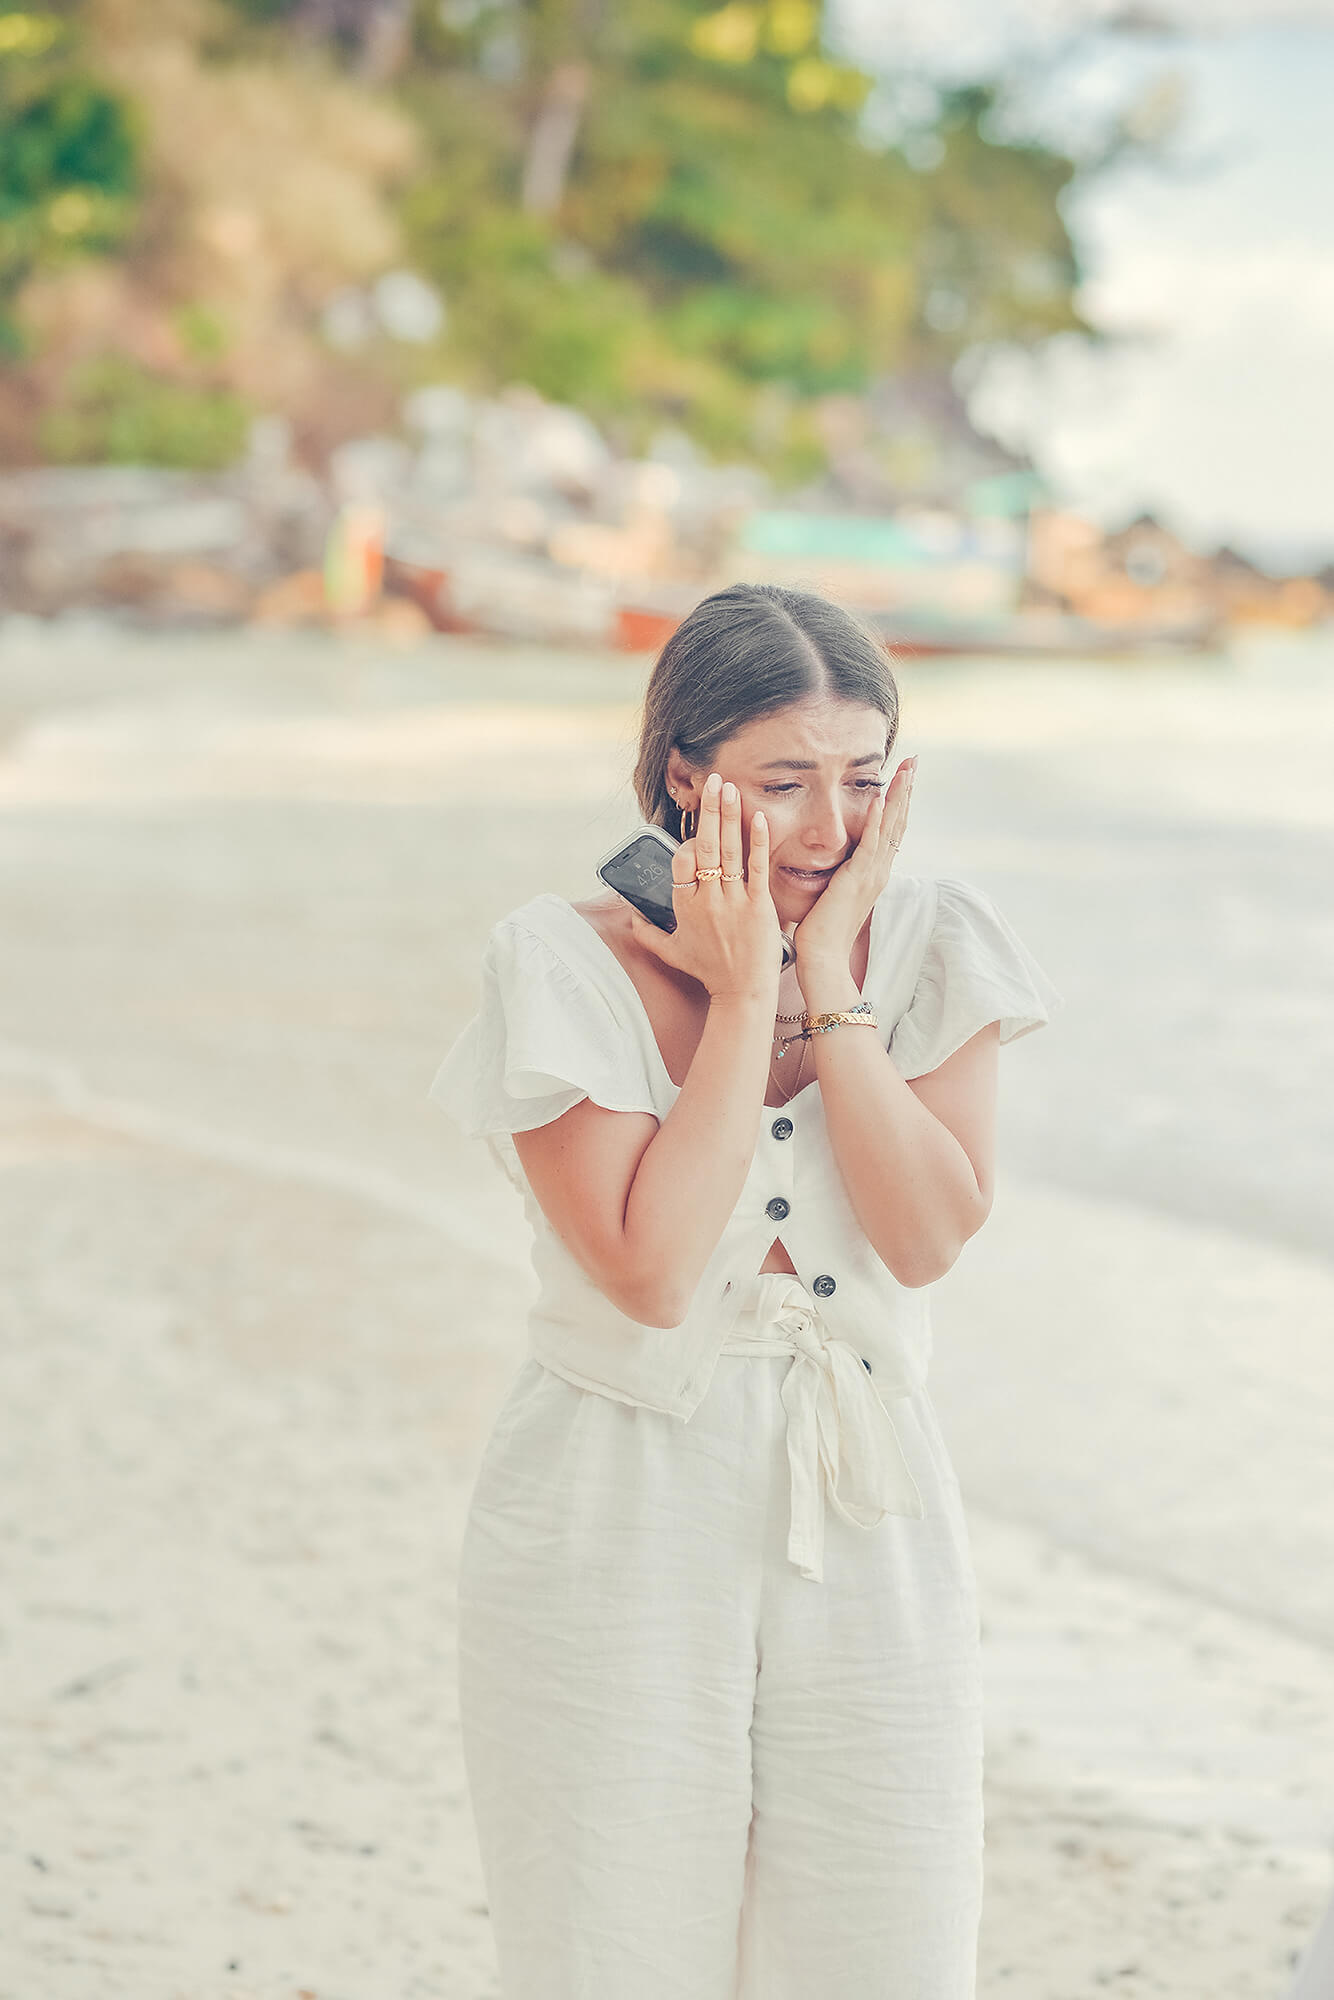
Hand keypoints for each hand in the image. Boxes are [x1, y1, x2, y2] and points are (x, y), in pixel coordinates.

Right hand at [629, 772, 781, 1002]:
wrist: (743, 992)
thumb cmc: (709, 972)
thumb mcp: (671, 954)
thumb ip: (647, 934)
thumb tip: (630, 917)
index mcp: (685, 907)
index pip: (680, 864)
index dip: (685, 845)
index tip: (692, 831)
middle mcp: (708, 900)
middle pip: (703, 847)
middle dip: (707, 811)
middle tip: (712, 781)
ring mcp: (734, 901)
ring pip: (728, 851)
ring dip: (728, 816)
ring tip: (730, 787)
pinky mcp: (759, 905)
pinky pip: (757, 867)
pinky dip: (757, 841)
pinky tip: (757, 816)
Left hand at [791, 756, 914, 981]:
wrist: (822, 957)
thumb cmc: (820, 930)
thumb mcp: (833, 892)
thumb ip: (838, 873)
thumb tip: (834, 859)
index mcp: (873, 872)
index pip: (890, 829)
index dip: (898, 801)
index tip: (903, 775)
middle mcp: (879, 870)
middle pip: (898, 822)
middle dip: (906, 790)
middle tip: (915, 761)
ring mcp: (871, 874)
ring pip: (890, 827)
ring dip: (898, 796)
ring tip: (906, 770)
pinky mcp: (857, 879)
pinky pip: (870, 844)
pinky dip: (876, 821)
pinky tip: (878, 799)